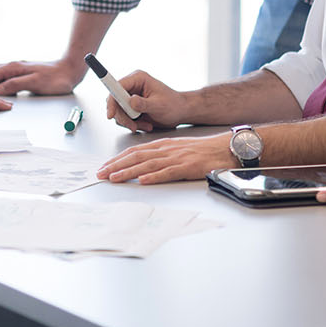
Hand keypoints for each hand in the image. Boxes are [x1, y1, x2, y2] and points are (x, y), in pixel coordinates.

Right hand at [0, 57, 83, 95]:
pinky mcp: (21, 75)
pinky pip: (5, 79)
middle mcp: (13, 66)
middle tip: (4, 94)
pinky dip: (6, 87)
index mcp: (13, 66)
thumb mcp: (35, 83)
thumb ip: (15, 85)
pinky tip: (16, 92)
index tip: (3, 94)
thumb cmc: (56, 78)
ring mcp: (16, 70)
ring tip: (11, 94)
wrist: (70, 71)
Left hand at [97, 132, 234, 183]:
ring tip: (114, 178)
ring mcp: (176, 158)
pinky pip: (168, 172)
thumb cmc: (201, 150)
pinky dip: (154, 177)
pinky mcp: (187, 167)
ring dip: (129, 172)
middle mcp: (166, 150)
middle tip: (101, 174)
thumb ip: (160, 155)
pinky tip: (143, 181)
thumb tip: (142, 166)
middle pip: (136, 157)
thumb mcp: (177, 148)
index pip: (134, 151)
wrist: (224, 148)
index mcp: (162, 145)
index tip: (104, 167)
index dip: (117, 159)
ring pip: (147, 164)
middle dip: (116, 165)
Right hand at [105, 70, 187, 132]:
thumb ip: (144, 104)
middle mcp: (132, 86)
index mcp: (138, 79)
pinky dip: (133, 124)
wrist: (181, 112)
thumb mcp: (159, 105)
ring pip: (118, 111)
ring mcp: (130, 96)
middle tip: (133, 126)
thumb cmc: (174, 105)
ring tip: (145, 125)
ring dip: (129, 122)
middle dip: (123, 116)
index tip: (111, 114)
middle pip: (114, 101)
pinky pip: (124, 117)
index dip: (112, 101)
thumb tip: (130, 102)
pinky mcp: (131, 107)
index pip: (117, 87)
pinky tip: (146, 124)